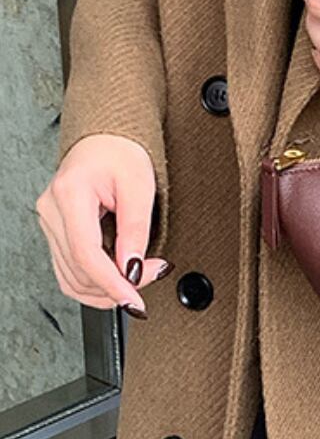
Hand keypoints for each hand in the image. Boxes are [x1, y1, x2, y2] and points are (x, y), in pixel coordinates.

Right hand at [36, 133, 170, 315]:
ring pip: (70, 276)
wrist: (106, 139)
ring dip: (105, 288)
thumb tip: (132, 269)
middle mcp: (51, 210)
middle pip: (78, 269)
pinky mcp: (55, 230)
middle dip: (116, 284)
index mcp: (70, 194)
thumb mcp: (140, 186)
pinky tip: (117, 277)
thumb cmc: (122, 153)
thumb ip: (135, 230)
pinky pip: (69, 268)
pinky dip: (94, 280)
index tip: (134, 298)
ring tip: (138, 277)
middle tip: (151, 276)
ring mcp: (49, 221)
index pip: (86, 253)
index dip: (111, 283)